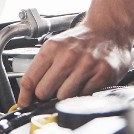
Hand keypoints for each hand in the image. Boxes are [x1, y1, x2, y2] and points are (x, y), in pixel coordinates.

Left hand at [16, 22, 132, 107]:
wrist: (109, 29)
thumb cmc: (82, 40)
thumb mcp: (57, 45)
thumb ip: (42, 67)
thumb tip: (29, 94)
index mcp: (52, 48)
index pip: (30, 79)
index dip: (25, 96)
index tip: (24, 103)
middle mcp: (68, 56)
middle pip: (44, 92)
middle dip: (46, 96)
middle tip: (52, 91)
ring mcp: (86, 65)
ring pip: (63, 97)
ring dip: (65, 96)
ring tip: (71, 85)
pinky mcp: (102, 74)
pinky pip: (84, 97)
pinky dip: (82, 95)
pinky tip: (85, 84)